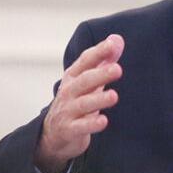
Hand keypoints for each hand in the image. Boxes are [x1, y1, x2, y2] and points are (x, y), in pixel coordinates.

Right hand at [35, 34, 123, 172]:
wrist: (54, 133)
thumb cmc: (75, 101)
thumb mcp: (87, 81)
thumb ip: (103, 61)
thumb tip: (118, 39)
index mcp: (73, 77)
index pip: (85, 62)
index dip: (98, 53)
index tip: (112, 44)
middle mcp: (69, 92)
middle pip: (84, 81)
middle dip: (100, 74)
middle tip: (118, 69)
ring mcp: (67, 111)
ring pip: (83, 104)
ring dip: (99, 99)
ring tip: (114, 96)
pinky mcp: (69, 130)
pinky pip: (80, 127)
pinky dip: (91, 124)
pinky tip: (103, 121)